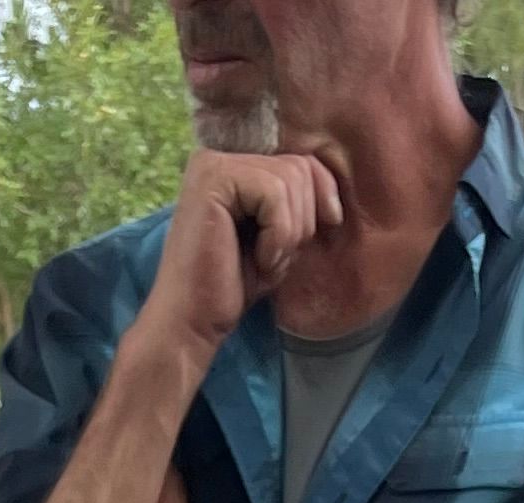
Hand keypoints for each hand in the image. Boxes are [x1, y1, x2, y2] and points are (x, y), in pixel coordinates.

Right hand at [136, 146, 343, 366]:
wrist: (190, 325)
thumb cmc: (232, 288)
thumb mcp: (278, 239)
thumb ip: (298, 204)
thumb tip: (333, 184)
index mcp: (233, 167)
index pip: (300, 161)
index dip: (321, 197)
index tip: (315, 237)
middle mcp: (218, 157)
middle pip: (299, 167)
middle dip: (302, 221)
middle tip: (275, 259)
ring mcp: (212, 164)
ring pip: (290, 179)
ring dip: (289, 233)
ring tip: (264, 262)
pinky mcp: (212, 179)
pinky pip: (274, 194)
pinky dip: (278, 235)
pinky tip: (258, 260)